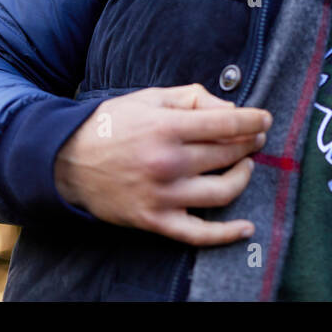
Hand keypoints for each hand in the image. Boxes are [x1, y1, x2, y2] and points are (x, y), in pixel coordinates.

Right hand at [54, 83, 270, 246]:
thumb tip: (230, 109)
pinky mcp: (155, 220)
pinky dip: (227, 233)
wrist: (66, 162)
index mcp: (167, 127)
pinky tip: (246, 228)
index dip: (254, 121)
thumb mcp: (149, 98)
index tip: (265, 120)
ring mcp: (163, 195)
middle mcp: (168, 162)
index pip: (227, 123)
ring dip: (243, 177)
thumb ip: (192, 98)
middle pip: (228, 155)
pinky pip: (199, 233)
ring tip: (245, 166)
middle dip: (249, 144)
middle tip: (255, 139)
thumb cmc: (111, 125)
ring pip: (223, 191)